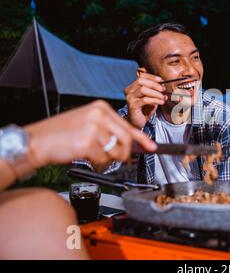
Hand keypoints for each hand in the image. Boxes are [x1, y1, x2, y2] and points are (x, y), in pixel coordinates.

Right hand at [24, 100, 156, 171]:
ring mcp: (93, 127)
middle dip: (124, 154)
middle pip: (126, 139)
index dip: (141, 138)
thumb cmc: (59, 135)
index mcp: (100, 108)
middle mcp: (99, 114)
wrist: (35, 140)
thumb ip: (108, 131)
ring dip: (109, 160)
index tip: (151, 147)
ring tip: (96, 158)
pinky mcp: (87, 142)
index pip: (127, 125)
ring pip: (116, 151)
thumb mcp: (87, 124)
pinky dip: (98, 165)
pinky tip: (88, 160)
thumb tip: (129, 144)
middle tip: (119, 160)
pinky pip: (103, 160)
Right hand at [124, 68, 166, 127]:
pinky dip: (154, 100)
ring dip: (155, 93)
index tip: (161, 80)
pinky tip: (161, 102)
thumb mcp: (152, 98)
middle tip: (163, 89)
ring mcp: (130, 98)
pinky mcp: (132, 106)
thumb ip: (156, 91)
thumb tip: (164, 86)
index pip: (141, 77)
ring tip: (163, 97)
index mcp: (132, 87)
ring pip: (143, 90)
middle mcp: (129, 91)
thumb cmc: (145, 109)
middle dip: (154, 84)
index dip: (152, 77)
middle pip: (141, 81)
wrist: (138, 122)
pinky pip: (145, 100)